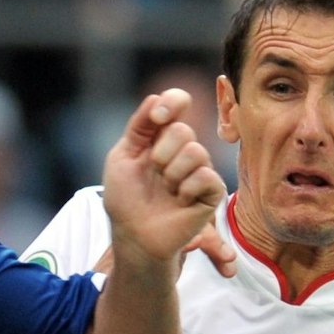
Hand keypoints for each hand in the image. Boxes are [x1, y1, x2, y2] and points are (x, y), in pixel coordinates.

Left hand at [101, 89, 234, 276]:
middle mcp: (183, 150)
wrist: (133, 236)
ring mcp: (199, 170)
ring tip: (166, 191)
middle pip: (182, 130)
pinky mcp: (211, 193)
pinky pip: (206, 176)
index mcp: (162, 137)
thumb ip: (139, 126)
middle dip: (161, 153)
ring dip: (172, 174)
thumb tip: (156, 98)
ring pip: (195, 152)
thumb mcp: (122, 158)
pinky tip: (180, 201)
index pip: (178, 103)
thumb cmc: (126, 201)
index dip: (173, 102)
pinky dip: (186, 189)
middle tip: (154, 173)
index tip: (158, 117)